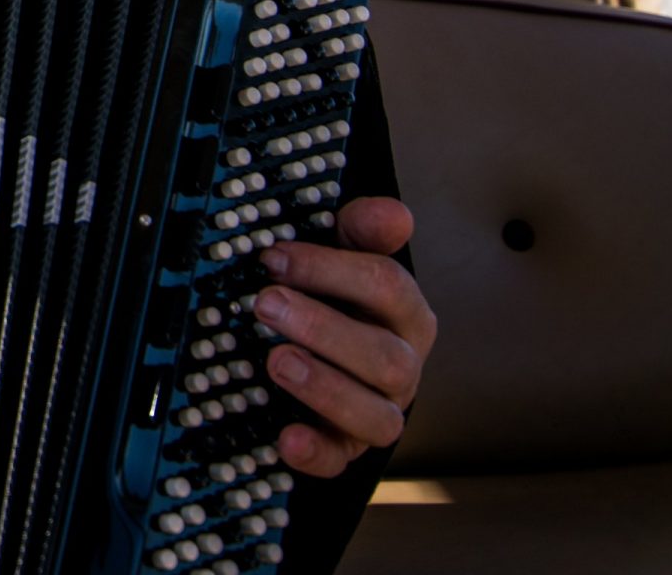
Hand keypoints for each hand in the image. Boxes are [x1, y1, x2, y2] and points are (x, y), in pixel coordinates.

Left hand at [254, 197, 437, 476]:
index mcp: (405, 313)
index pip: (388, 287)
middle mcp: (401, 365)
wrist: (333, 358)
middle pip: (384, 356)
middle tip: (266, 304)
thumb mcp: (344, 255)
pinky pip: (340, 460)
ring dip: (325, 388)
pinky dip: (315, 452)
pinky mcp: (347, 448)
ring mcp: (378, 410)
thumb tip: (393, 211)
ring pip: (375, 415)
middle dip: (323, 328)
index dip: (331, 269)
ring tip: (276, 362)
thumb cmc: (338, 300)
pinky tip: (287, 436)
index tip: (275, 256)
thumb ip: (362, 232)